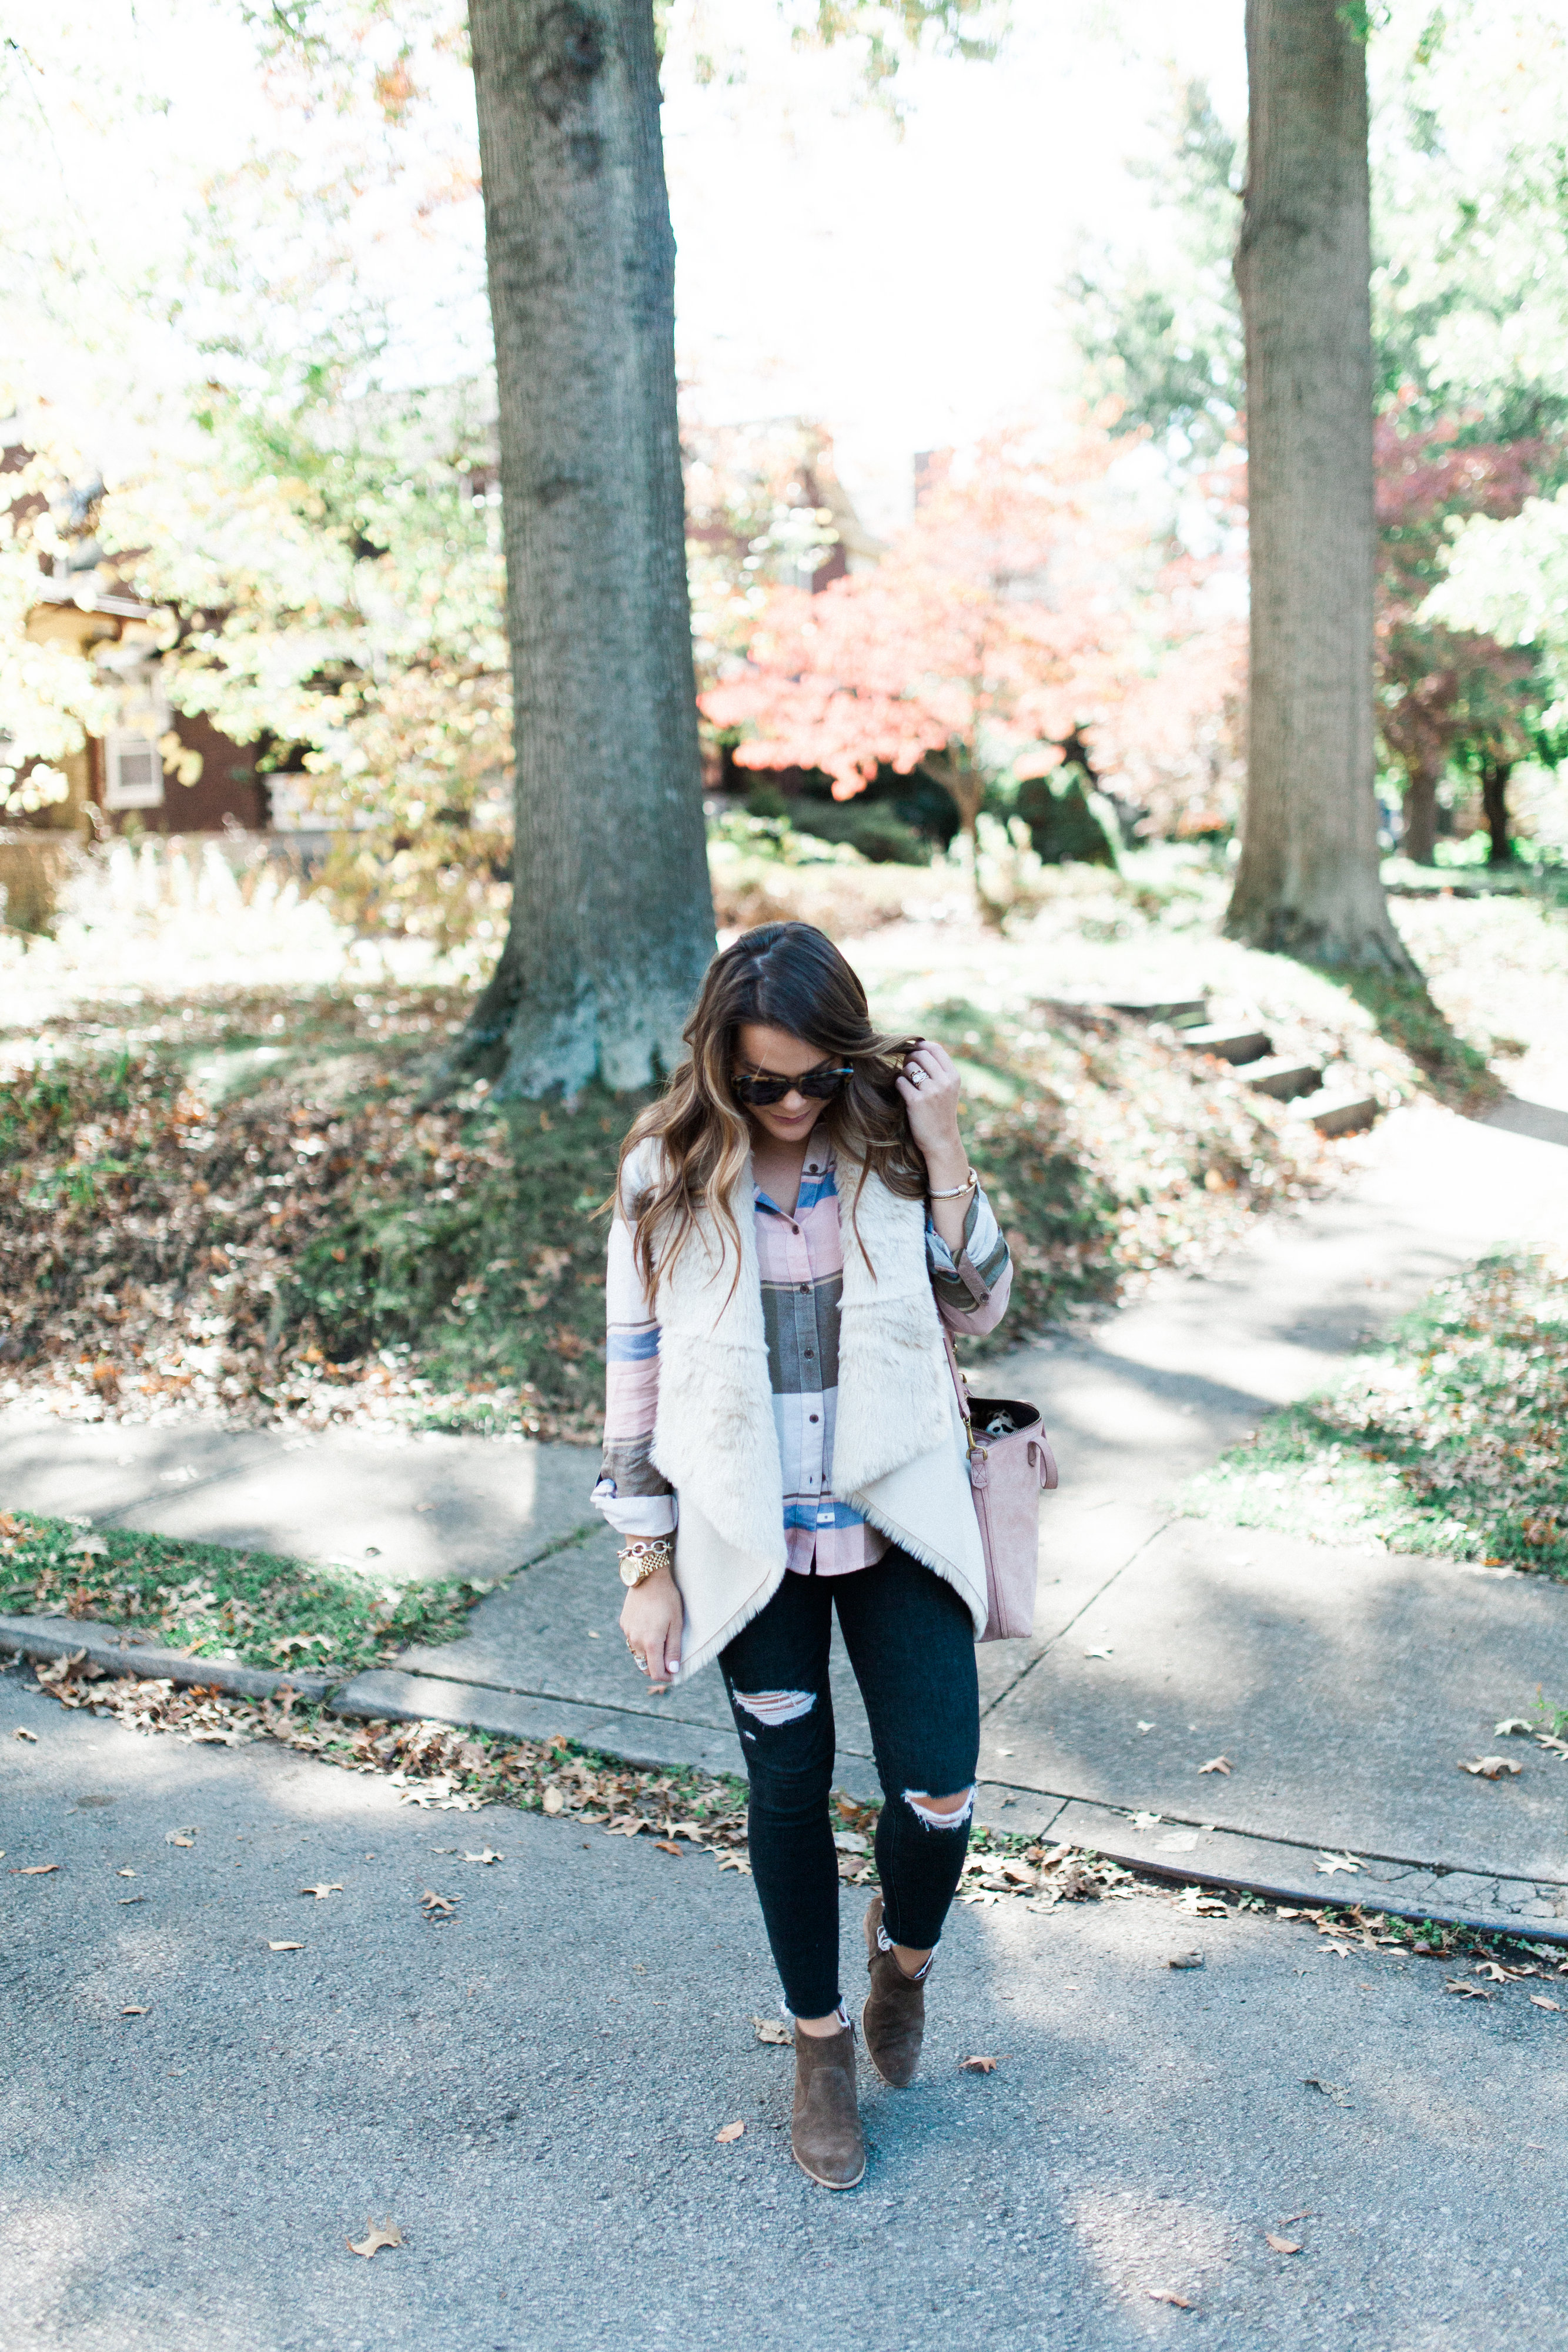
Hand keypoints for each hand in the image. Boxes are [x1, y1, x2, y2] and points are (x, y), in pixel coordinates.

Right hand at [619, 1564, 683, 1691]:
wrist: (648, 1576)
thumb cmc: (667, 1599)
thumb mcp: (676, 1624)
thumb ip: (674, 1649)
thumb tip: (673, 1671)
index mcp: (650, 1642)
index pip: (655, 1672)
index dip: (665, 1677)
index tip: (674, 1674)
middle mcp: (635, 1640)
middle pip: (644, 1665)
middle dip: (656, 1668)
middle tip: (669, 1661)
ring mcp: (627, 1632)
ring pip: (637, 1653)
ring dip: (648, 1654)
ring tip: (661, 1642)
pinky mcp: (624, 1623)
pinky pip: (632, 1639)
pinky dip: (641, 1641)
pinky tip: (650, 1628)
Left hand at [896, 1039, 964, 1181]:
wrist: (941, 1141)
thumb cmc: (941, 1113)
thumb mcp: (948, 1090)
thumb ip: (938, 1070)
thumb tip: (917, 1047)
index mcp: (953, 1077)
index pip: (935, 1048)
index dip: (921, 1046)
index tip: (914, 1051)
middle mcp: (944, 1082)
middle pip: (920, 1054)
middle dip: (909, 1058)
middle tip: (907, 1069)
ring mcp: (931, 1091)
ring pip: (908, 1067)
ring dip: (904, 1073)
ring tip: (908, 1084)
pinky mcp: (916, 1101)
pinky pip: (900, 1081)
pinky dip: (899, 1085)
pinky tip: (904, 1093)